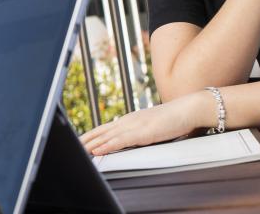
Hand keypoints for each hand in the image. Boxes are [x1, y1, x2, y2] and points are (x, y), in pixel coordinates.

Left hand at [80, 91, 212, 155]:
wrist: (188, 109)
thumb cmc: (174, 119)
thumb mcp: (152, 126)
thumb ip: (140, 132)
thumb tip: (132, 139)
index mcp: (130, 120)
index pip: (104, 128)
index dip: (90, 135)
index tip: (78, 141)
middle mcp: (128, 121)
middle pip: (101, 131)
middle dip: (85, 139)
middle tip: (70, 146)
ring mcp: (134, 126)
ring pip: (107, 136)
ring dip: (91, 144)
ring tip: (78, 150)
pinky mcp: (142, 133)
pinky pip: (120, 141)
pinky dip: (107, 146)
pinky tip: (97, 151)